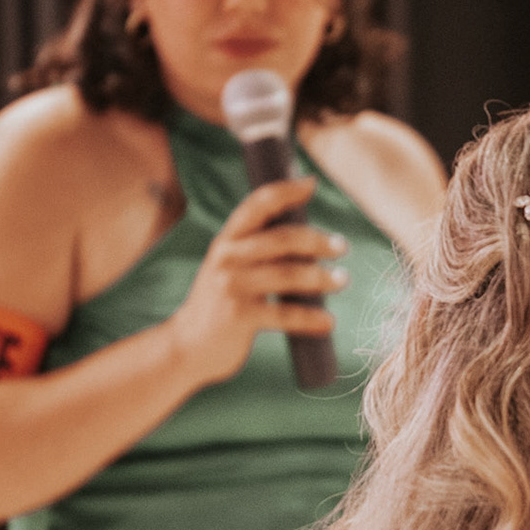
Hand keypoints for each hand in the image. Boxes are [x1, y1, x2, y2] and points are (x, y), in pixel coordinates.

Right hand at [167, 176, 347, 384]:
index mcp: (227, 239)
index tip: (311, 184)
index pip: (257, 204)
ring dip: (322, 277)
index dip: (286, 191)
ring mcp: (233, 287)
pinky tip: (328, 321)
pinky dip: (312, 318)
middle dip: (318, 240)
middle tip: (342, 247)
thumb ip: (258, 249)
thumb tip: (310, 236)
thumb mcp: (229, 267)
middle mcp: (228, 257)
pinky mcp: (240, 317)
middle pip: (283, 239)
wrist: (188, 345)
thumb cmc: (222, 303)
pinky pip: (286, 314)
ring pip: (289, 275)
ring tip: (341, 280)